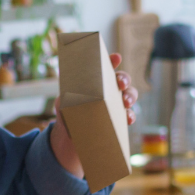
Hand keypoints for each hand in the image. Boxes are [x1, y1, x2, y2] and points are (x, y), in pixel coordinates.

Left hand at [49, 52, 139, 177]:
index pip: (105, 67)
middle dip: (124, 78)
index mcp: (96, 81)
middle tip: (121, 83)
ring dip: (130, 96)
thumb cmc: (67, 114)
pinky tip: (128, 119)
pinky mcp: (119, 120)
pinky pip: (129, 115)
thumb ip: (68, 95)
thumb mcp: (64, 102)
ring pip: (130, 95)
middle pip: (122, 79)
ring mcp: (116, 104)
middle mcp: (109, 90)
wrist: (70, 136)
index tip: (116, 58)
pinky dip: (130, 116)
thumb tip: (72, 94)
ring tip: (126, 102)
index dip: (112, 60)